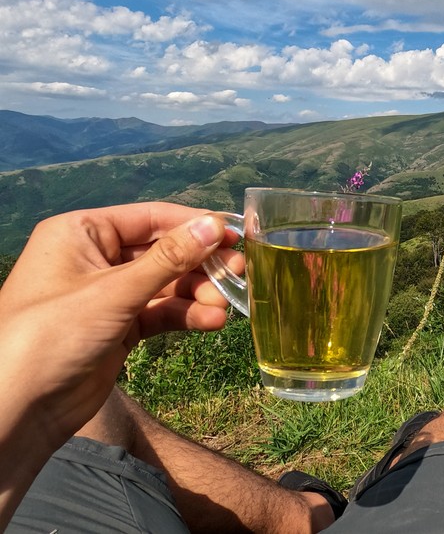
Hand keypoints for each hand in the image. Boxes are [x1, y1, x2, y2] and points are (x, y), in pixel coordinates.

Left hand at [0, 202, 240, 444]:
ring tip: (224, 306)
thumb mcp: (115, 292)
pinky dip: (185, 316)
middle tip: (238, 273)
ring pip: (166, 284)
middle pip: (163, 251)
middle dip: (200, 265)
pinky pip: (160, 313)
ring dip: (197, 294)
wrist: (17, 410)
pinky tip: (212, 322)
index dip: (194, 225)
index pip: (150, 218)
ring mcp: (108, 295)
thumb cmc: (52, 336)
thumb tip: (215, 225)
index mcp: (82, 233)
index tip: (235, 235)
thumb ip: (169, 258)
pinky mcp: (119, 327)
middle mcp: (95, 258)